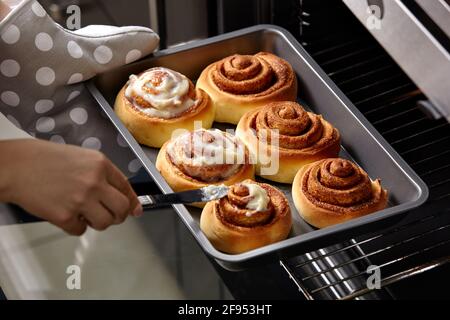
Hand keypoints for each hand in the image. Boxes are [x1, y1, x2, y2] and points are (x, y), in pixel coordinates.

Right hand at [0, 139, 142, 234]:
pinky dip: (75, 226)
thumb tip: (122, 196)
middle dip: (118, 216)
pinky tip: (66, 213)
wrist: (16, 166)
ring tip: (84, 213)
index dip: (132, 202)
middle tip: (110, 215)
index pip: (126, 187)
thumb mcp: (82, 157)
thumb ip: (103, 175)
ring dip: (97, 222)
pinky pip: (80, 230)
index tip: (135, 210)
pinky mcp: (65, 216)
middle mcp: (95, 182)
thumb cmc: (45, 160)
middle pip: (121, 209)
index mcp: (100, 164)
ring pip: (105, 223)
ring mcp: (81, 200)